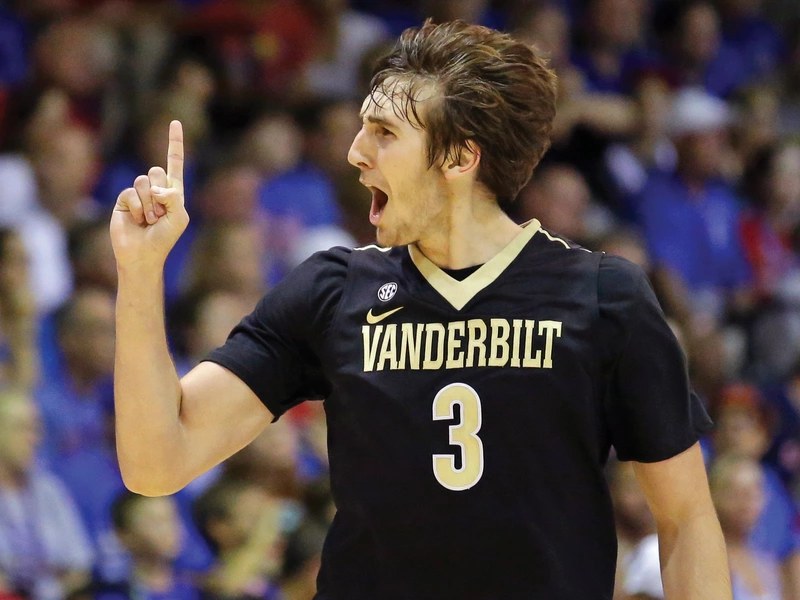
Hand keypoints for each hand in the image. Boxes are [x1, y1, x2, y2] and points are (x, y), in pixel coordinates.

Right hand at [110, 120, 189, 268]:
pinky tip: (136, 220)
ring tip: (149, 221)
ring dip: (148, 204)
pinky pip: (130, 193)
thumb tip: (156, 187)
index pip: (174, 162)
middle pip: (156, 171)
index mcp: (173, 191)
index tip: (175, 122)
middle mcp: (155, 189)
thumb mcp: (179, 218)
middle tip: (159, 215)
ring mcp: (138, 193)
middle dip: (160, 194)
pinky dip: (136, 208)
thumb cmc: (165, 238)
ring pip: (143, 182)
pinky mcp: (123, 199)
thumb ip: (174, 198)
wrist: (143, 255)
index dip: (174, 142)